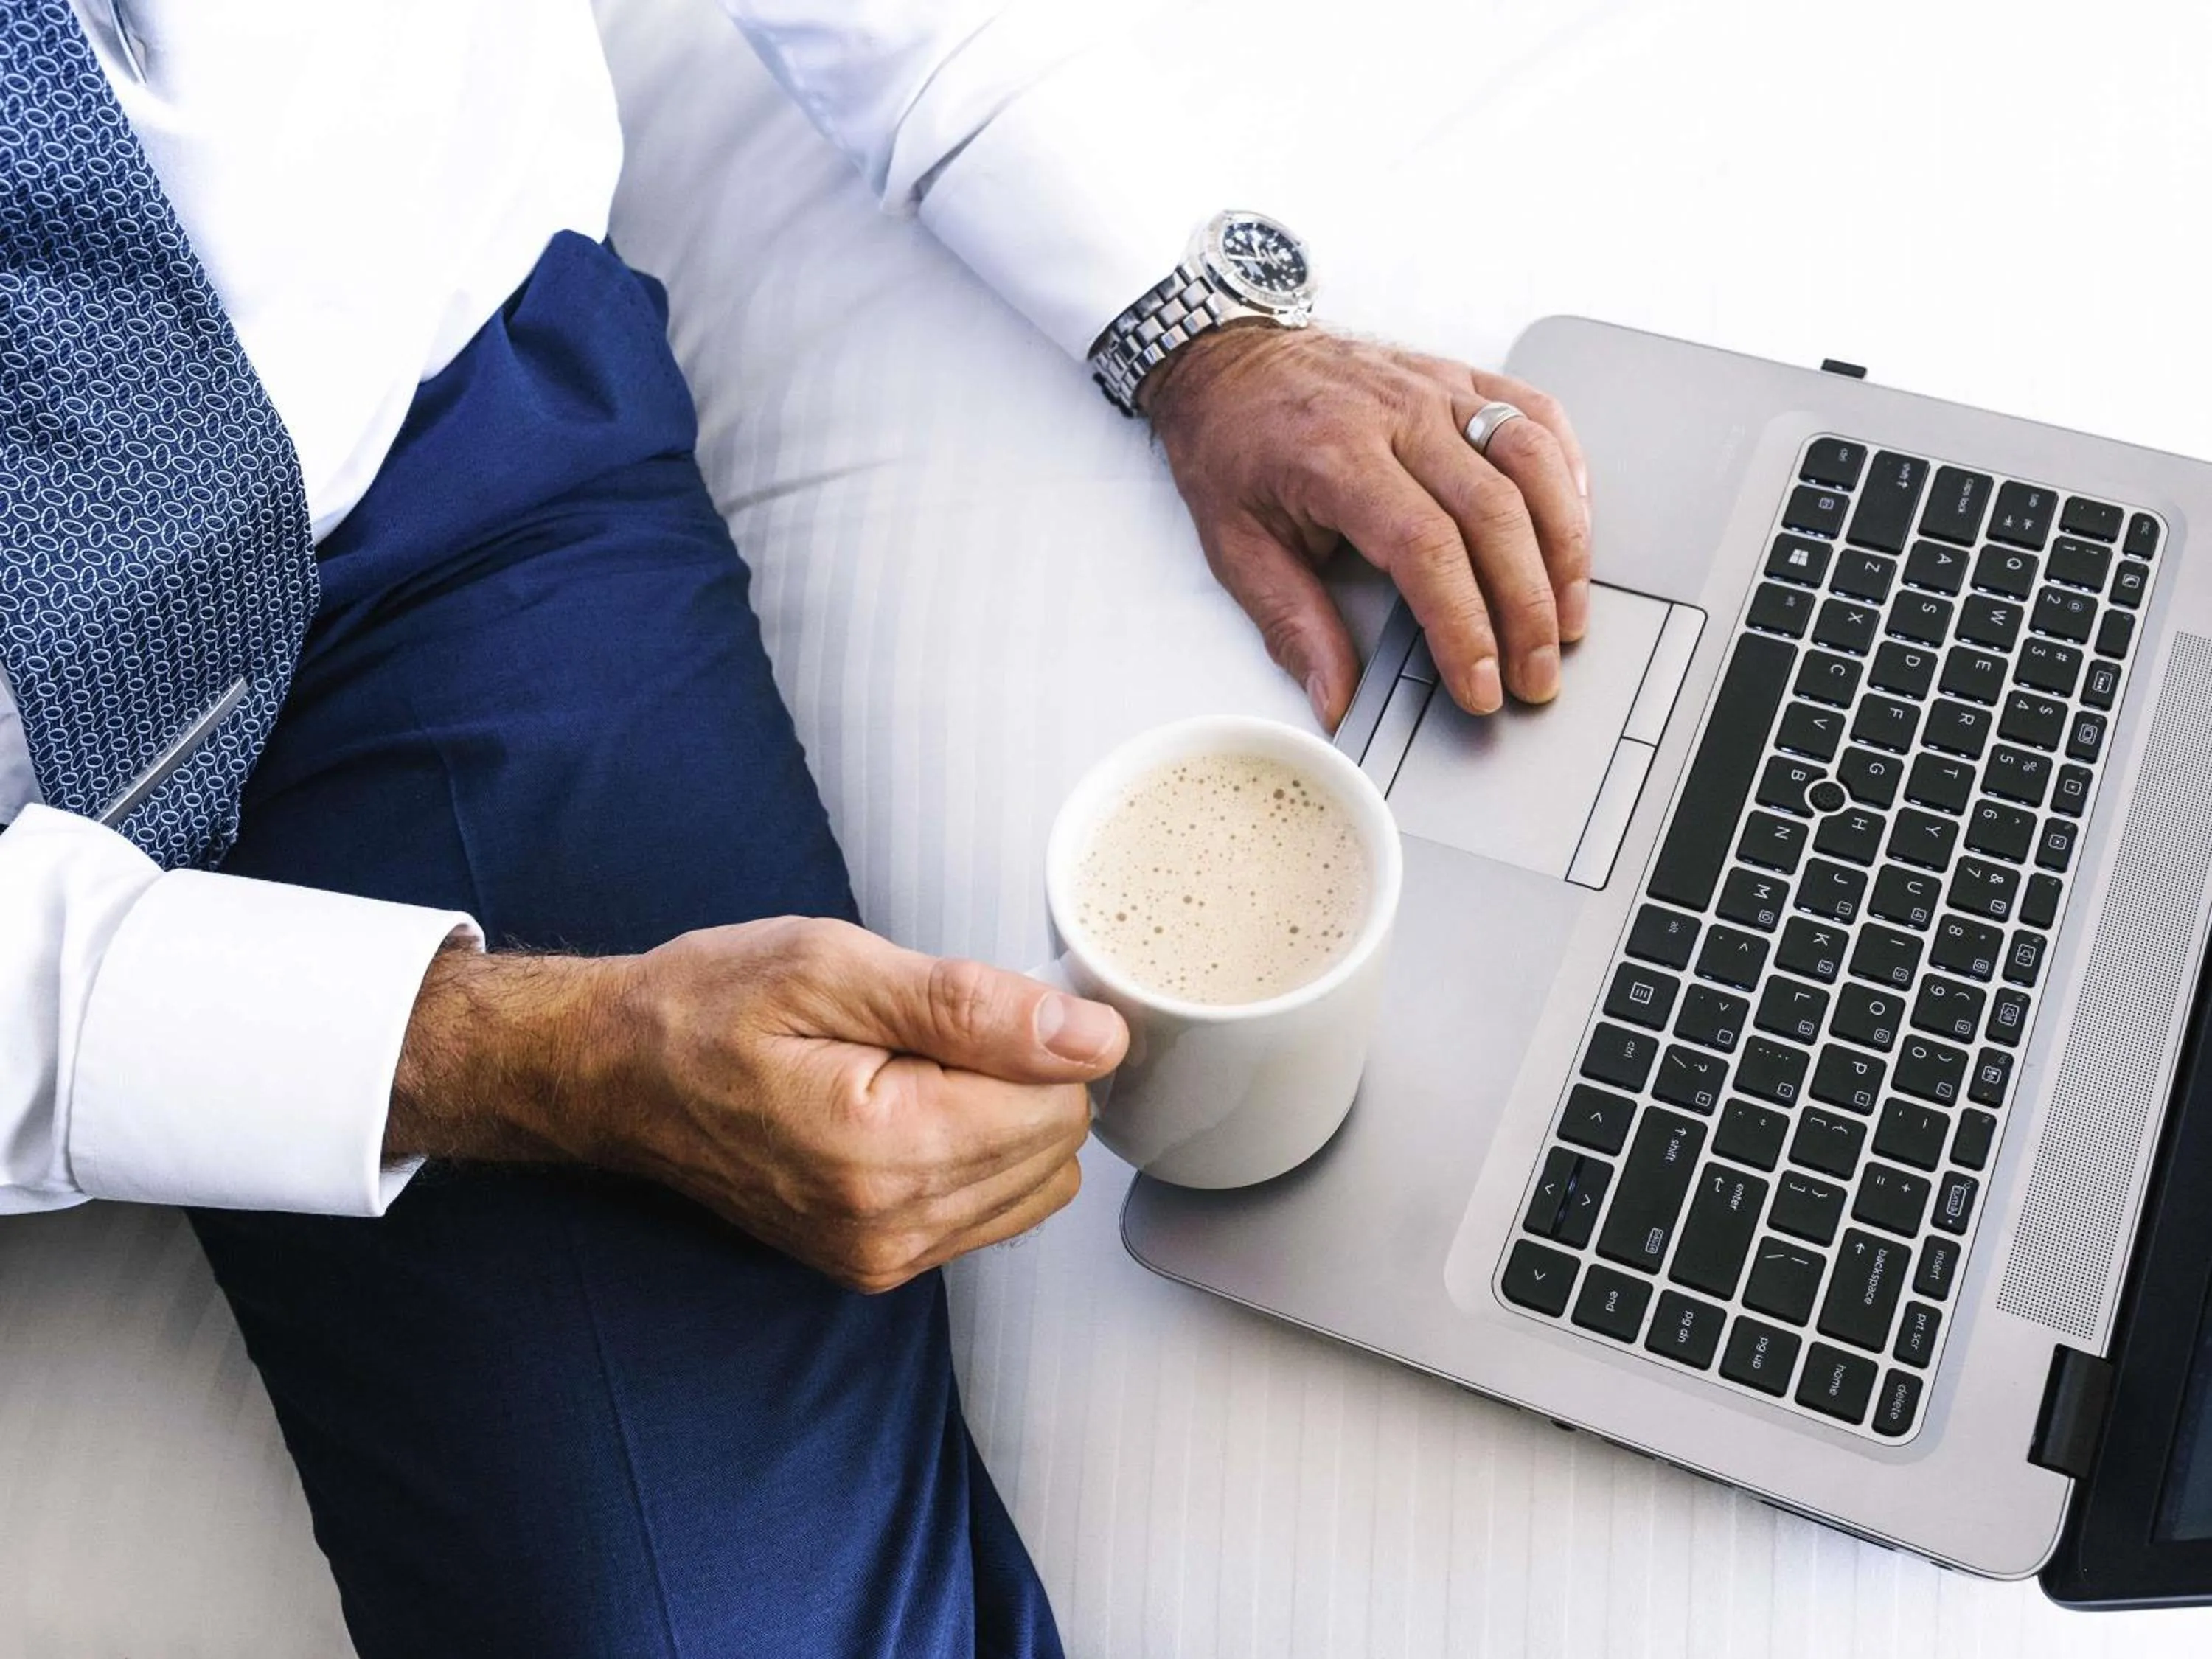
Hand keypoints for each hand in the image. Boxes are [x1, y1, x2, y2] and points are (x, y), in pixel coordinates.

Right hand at [387, 917, 1127, 1292]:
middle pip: (1055, 1148)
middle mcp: (888, 1225)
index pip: (1060, 1102)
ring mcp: (882, 1256)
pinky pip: (990, 1211)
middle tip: (920, 1034)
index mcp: (882, 1149)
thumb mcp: (835, 968)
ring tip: (907, 1070)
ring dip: (999, 1119)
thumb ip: (976, 1007)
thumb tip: (1091, 1038)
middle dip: (1017, 1078)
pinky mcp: (878, 1264)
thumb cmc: (706, 1008)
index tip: (962, 1005)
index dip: (1032, 1036)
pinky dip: (974, 1155)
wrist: (616, 1074)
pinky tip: (906, 1111)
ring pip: (1035, 1185)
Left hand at [1141, 324, 1592, 726]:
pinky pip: (1537, 413)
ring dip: (1565, 547)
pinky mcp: (1459, 376)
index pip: (1426, 549)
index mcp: (1336, 458)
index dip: (1464, 626)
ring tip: (1568, 620)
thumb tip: (1335, 700)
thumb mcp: (1235, 546)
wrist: (1227, 358)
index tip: (1481, 686)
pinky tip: (1574, 532)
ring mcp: (1435, 388)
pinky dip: (1569, 475)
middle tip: (1535, 676)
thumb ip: (1291, 625)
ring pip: (1531, 460)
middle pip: (1494, 513)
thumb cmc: (1231, 450)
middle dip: (1527, 608)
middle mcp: (1397, 415)